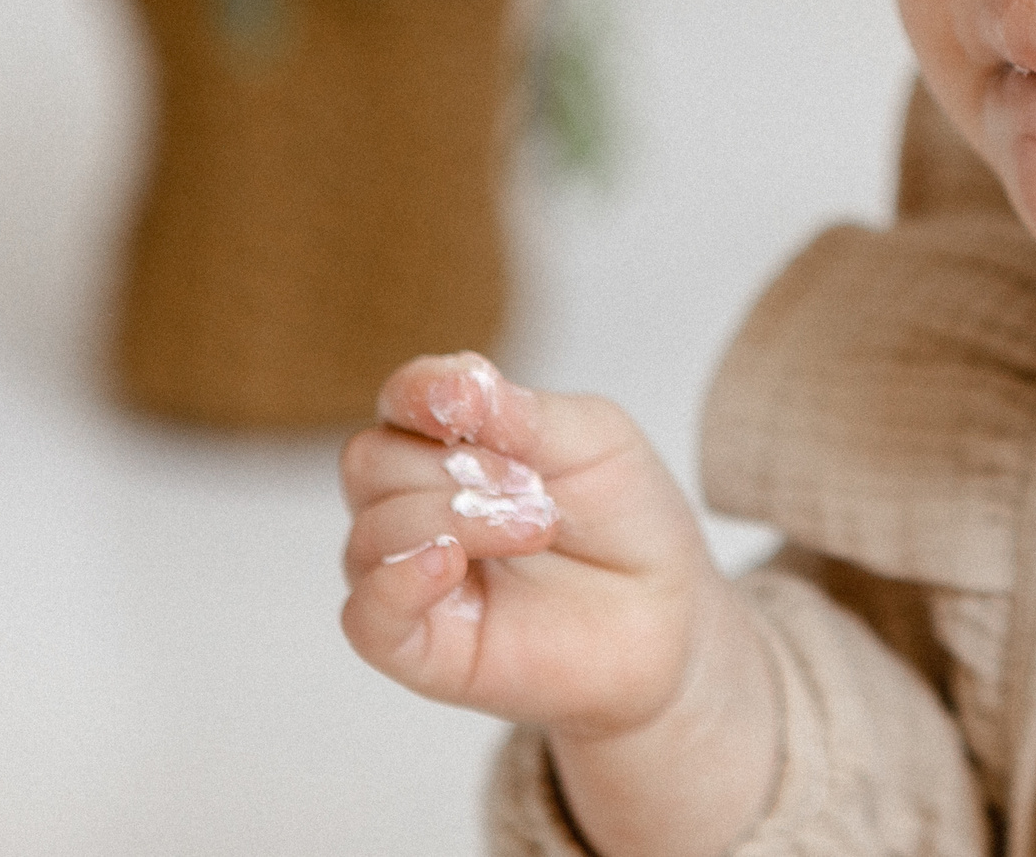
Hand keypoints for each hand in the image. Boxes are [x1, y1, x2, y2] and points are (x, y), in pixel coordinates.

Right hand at [340, 354, 777, 856]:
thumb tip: (448, 387)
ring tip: (538, 528)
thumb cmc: (624, 518)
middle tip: (538, 488)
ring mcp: (409, 576)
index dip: (424, 392)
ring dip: (459, 517)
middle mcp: (411, 503)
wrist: (667, 614)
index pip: (400, 401)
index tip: (469, 400)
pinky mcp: (419, 647)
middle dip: (458, 465)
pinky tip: (447, 562)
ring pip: (374, 529)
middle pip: (373, 459)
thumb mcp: (592, 439)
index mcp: (447, 442)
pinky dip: (398, 581)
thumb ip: (518, 412)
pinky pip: (367, 615)